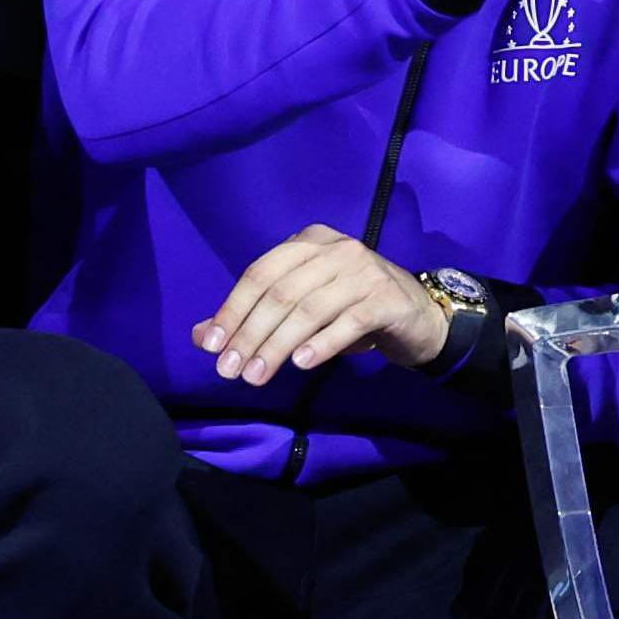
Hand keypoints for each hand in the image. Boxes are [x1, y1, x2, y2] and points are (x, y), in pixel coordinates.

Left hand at [194, 222, 453, 384]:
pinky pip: (347, 321)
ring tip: (257, 376)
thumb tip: (202, 338)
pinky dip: (321, 344)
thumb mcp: (300, 311)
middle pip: (281, 292)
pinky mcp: (386, 297)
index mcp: (308, 242)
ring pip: (309, 309)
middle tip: (231, 372)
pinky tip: (301, 365)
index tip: (213, 347)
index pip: (260, 273)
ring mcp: (364, 270)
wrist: (417, 319)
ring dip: (278, 345)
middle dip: (251, 334)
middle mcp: (336, 248)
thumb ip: (252, 318)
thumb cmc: (351, 312)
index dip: (232, 310)